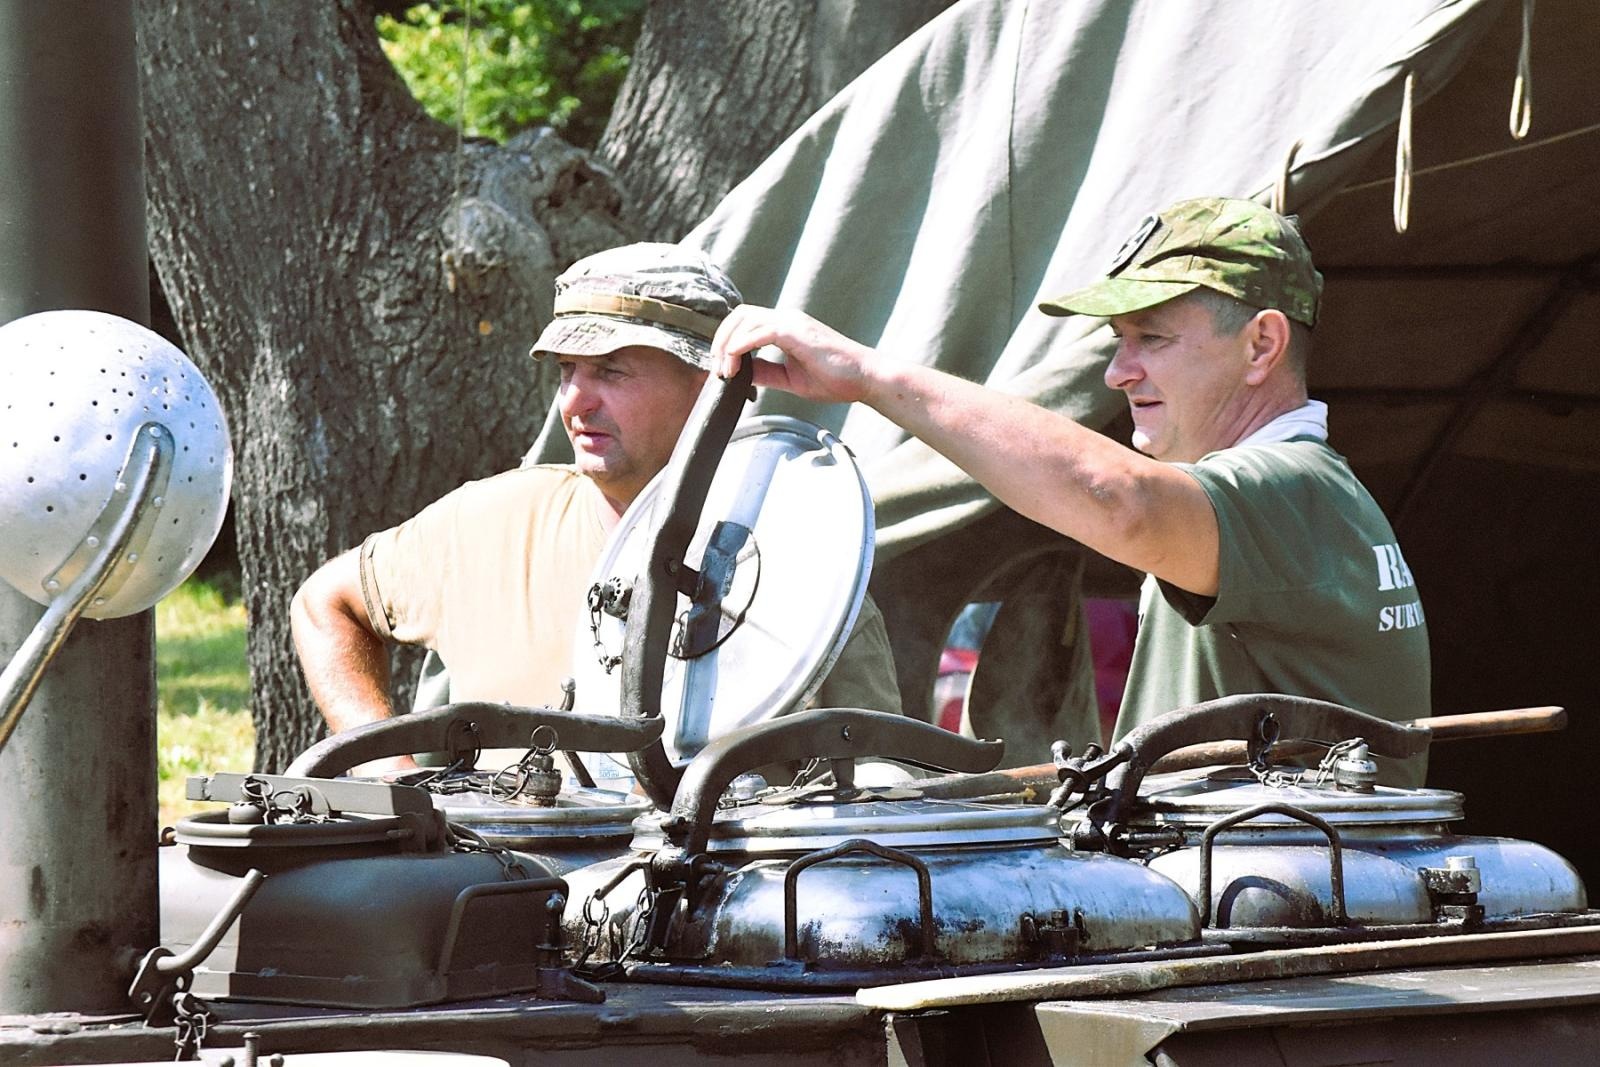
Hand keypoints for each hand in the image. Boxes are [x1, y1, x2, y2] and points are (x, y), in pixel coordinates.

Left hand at [711, 305, 878, 404]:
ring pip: (744, 320)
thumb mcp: (790, 379)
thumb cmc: (836, 379)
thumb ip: (766, 372)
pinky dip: (741, 346)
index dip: (726, 342)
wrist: (864, 378)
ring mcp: (791, 322)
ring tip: (725, 372)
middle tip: (715, 368)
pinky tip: (735, 364)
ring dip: (727, 345)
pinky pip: (759, 331)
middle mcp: (786, 319)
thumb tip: (742, 373)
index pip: (745, 322)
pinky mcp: (796, 331)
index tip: (721, 369)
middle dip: (720, 339)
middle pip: (739, 315)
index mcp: (785, 328)